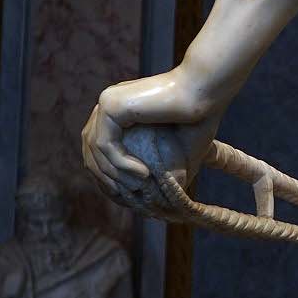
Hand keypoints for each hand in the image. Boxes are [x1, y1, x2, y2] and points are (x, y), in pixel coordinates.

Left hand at [81, 67, 223, 208]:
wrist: (206, 93)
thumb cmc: (199, 119)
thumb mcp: (177, 152)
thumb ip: (162, 170)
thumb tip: (163, 205)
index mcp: (121, 111)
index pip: (100, 147)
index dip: (108, 174)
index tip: (128, 194)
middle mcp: (109, 104)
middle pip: (90, 148)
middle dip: (106, 176)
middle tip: (130, 195)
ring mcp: (107, 102)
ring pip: (95, 149)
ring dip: (115, 174)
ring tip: (141, 185)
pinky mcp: (111, 105)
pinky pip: (105, 144)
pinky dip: (121, 164)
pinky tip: (142, 174)